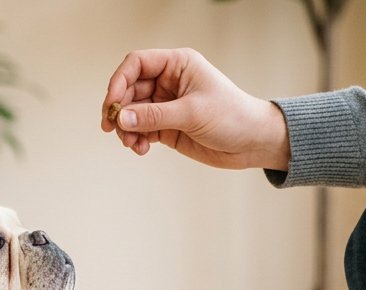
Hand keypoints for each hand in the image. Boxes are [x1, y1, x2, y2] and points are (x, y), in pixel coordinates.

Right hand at [102, 48, 289, 170]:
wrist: (252, 142)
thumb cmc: (232, 116)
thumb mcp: (191, 113)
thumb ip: (154, 116)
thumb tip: (122, 118)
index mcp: (177, 65)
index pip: (137, 64)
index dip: (119, 81)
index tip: (112, 105)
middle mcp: (169, 82)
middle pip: (129, 89)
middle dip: (120, 110)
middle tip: (113, 129)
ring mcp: (167, 105)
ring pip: (133, 113)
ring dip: (127, 129)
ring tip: (131, 144)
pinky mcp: (167, 126)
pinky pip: (141, 130)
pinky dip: (136, 139)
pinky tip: (141, 149)